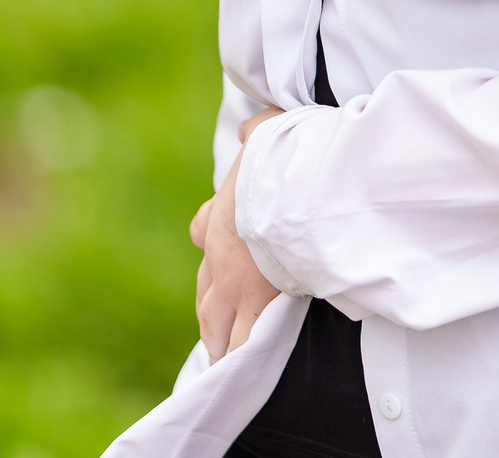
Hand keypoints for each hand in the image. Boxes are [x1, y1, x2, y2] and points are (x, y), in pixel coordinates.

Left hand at [191, 107, 286, 360]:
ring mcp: (235, 287)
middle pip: (206, 291)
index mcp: (221, 216)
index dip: (210, 237)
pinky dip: (241, 359)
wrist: (293, 186)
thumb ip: (257, 130)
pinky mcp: (258, 308)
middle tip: (217, 326)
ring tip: (222, 361)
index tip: (213, 246)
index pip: (205, 228)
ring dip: (218, 341)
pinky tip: (241, 375)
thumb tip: (250, 124)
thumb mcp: (268, 131)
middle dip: (212, 308)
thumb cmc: (286, 155)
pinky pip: (245, 345)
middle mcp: (219, 257)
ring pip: (216, 324)